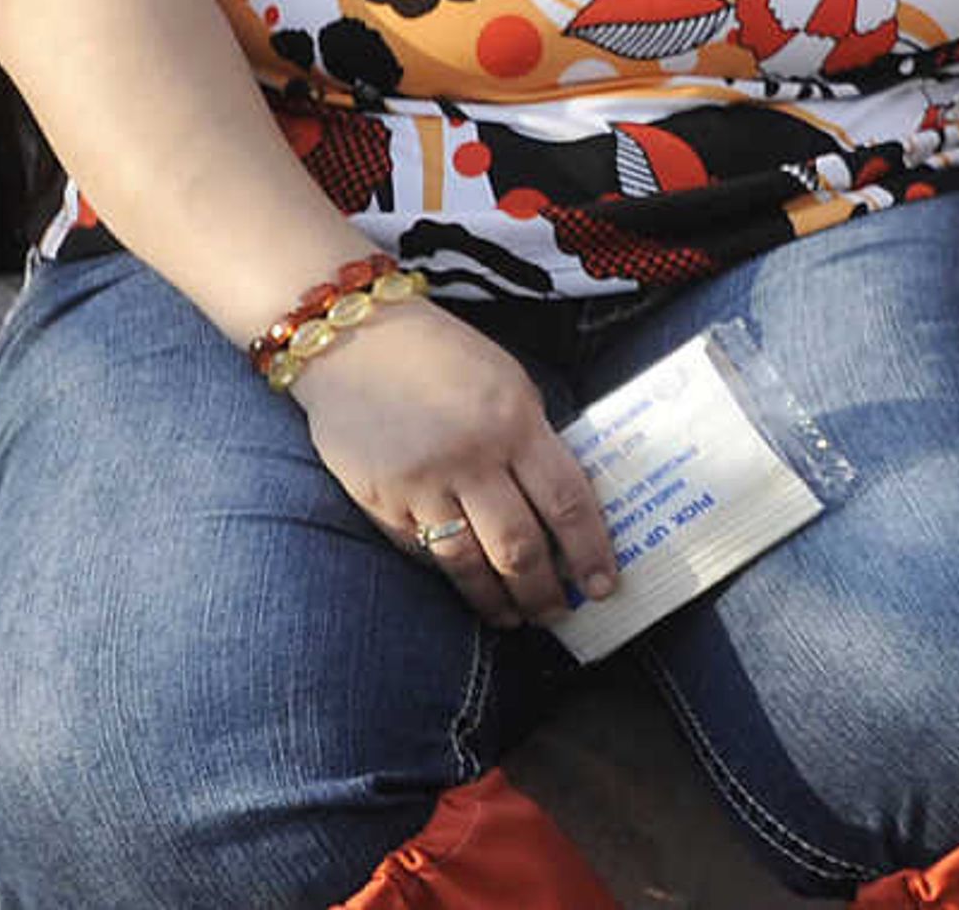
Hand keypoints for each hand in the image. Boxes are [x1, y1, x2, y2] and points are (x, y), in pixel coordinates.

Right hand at [287, 301, 614, 628]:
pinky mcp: (381, 501)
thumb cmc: (443, 358)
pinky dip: (451, 578)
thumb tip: (563, 505)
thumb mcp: (509, 384)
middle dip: (545, 590)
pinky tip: (469, 591)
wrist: (354, 340)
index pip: (568, 501)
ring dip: (497, 601)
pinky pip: (423, 554)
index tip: (604, 584)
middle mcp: (473, 457)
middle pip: (520, 546)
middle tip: (561, 614)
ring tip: (516, 618)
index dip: (589, 551)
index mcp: (516, 423)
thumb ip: (534, 441)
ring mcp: (422, 483)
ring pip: (469, 564)